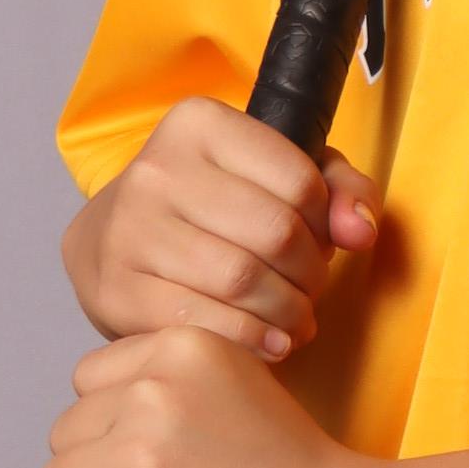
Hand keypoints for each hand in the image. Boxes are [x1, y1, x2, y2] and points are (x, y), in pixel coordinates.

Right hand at [63, 97, 377, 357]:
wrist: (108, 244)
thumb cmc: (208, 207)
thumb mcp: (275, 174)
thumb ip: (339, 190)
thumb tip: (360, 232)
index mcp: (198, 123)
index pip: (301, 182)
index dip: (326, 226)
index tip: (319, 244)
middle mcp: (156, 168)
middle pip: (276, 233)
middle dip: (310, 275)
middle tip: (308, 292)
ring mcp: (129, 230)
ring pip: (243, 281)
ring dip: (286, 313)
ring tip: (293, 321)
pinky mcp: (116, 290)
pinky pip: (206, 323)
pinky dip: (251, 341)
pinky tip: (267, 343)